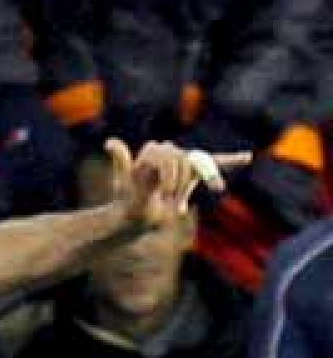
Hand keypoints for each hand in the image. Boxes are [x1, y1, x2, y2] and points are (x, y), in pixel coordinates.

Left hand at [107, 137, 250, 229]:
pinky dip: (230, 159)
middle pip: (186, 161)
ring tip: (181, 204)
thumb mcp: (124, 183)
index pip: (171, 155)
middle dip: (181, 183)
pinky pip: (215, 162)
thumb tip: (110, 142)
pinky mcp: (192, 173)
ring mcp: (182, 162)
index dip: (169, 173)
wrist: (134, 216)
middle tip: (172, 204)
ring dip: (199, 184)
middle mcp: (169, 152)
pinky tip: (247, 157)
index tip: (165, 193)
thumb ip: (122, 163)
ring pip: (201, 166)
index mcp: (155, 151)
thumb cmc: (127, 200)